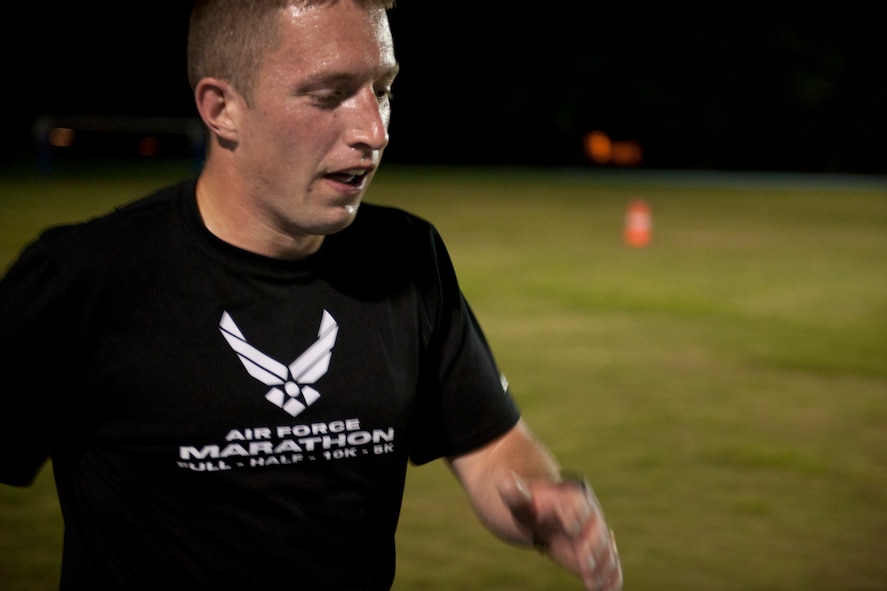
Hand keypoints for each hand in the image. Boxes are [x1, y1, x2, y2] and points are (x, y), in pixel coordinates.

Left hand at [498, 471, 622, 590]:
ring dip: (604, 566)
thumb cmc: (528, 503)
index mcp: (569, 497)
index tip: (571, 527)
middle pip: (596, 529)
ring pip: (605, 548)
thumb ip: (513, 491)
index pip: (576, 504)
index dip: (575, 515)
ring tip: (594, 585)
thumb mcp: (517, 497)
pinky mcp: (596, 552)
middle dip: (593, 547)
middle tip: (586, 565)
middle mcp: (588, 514)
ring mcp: (595, 534)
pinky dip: (612, 577)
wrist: (540, 513)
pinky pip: (609, 564)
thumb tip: (503, 480)